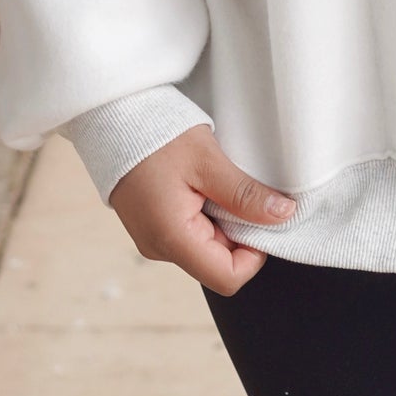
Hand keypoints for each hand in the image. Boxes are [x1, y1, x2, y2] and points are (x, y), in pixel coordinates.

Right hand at [107, 123, 297, 296]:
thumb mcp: (208, 162)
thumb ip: (245, 194)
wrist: (112, 117)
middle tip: (240, 189)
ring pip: (206, 246)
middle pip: (218, 262)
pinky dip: (206, 212)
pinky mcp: (152, 225)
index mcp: (172, 239)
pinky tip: (202, 182)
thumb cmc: (156, 136)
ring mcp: (154, 238)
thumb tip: (283, 215)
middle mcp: (159, 248)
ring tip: (216, 180)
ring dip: (223, 219)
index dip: (256, 253)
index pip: (228, 278)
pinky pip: (190, 232)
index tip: (264, 217)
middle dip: (240, 231)